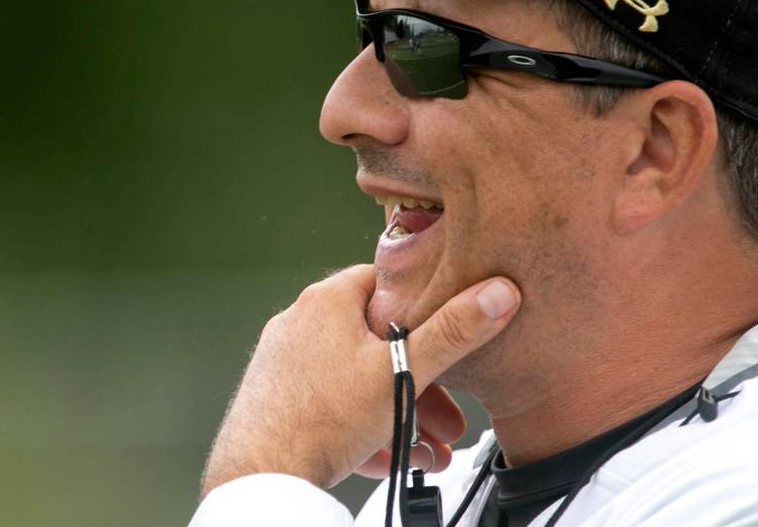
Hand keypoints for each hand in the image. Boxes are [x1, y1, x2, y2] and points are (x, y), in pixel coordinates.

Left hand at [200, 265, 520, 494]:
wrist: (261, 476)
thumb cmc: (322, 421)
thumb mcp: (403, 373)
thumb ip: (454, 332)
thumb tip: (497, 293)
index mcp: (330, 299)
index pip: (389, 283)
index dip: (424, 308)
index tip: (446, 332)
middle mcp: (302, 321)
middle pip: (377, 341)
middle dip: (421, 383)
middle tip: (446, 418)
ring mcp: (286, 360)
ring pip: (356, 379)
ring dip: (397, 412)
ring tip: (425, 449)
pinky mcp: (277, 395)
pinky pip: (331, 404)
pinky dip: (361, 426)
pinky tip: (386, 454)